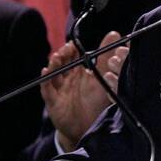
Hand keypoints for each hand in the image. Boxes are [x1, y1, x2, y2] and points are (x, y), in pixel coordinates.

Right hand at [40, 32, 125, 150]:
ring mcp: (58, 89)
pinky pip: (47, 89)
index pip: (72, 56)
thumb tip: (114, 33)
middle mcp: (66, 79)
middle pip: (61, 62)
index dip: (72, 49)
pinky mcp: (53, 101)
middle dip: (63, 54)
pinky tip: (46, 71)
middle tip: (68, 48)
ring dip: (54, 64)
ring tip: (58, 57)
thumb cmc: (94, 103)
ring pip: (53, 73)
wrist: (87, 128)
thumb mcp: (102, 78)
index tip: (74, 43)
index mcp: (77, 72)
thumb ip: (106, 58)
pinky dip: (46, 79)